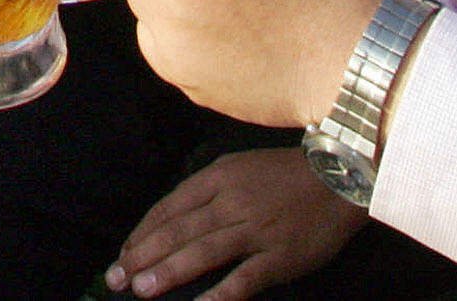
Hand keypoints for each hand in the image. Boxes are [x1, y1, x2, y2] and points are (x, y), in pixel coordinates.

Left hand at [106, 148, 367, 299]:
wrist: (339, 176)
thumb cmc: (284, 175)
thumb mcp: (238, 168)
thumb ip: (207, 193)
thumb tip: (172, 221)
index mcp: (218, 178)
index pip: (169, 208)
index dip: (143, 233)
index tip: (122, 254)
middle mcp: (232, 202)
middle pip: (178, 231)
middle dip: (142, 256)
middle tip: (116, 278)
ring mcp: (256, 230)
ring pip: (203, 252)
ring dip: (168, 272)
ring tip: (142, 290)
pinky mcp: (279, 256)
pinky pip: (243, 279)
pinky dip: (219, 294)